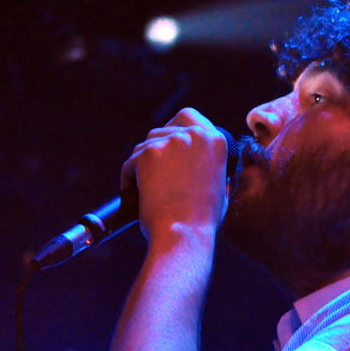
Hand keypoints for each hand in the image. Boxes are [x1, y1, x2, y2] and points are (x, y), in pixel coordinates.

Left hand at [121, 108, 227, 244]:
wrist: (184, 234)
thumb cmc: (202, 219)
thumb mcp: (220, 185)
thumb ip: (209, 165)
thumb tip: (198, 162)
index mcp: (216, 141)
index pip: (190, 117)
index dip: (177, 128)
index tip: (170, 144)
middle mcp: (196, 135)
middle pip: (165, 127)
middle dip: (157, 144)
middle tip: (152, 165)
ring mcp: (171, 142)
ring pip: (145, 144)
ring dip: (143, 163)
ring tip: (146, 188)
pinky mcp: (148, 153)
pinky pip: (131, 162)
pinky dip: (129, 178)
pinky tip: (135, 195)